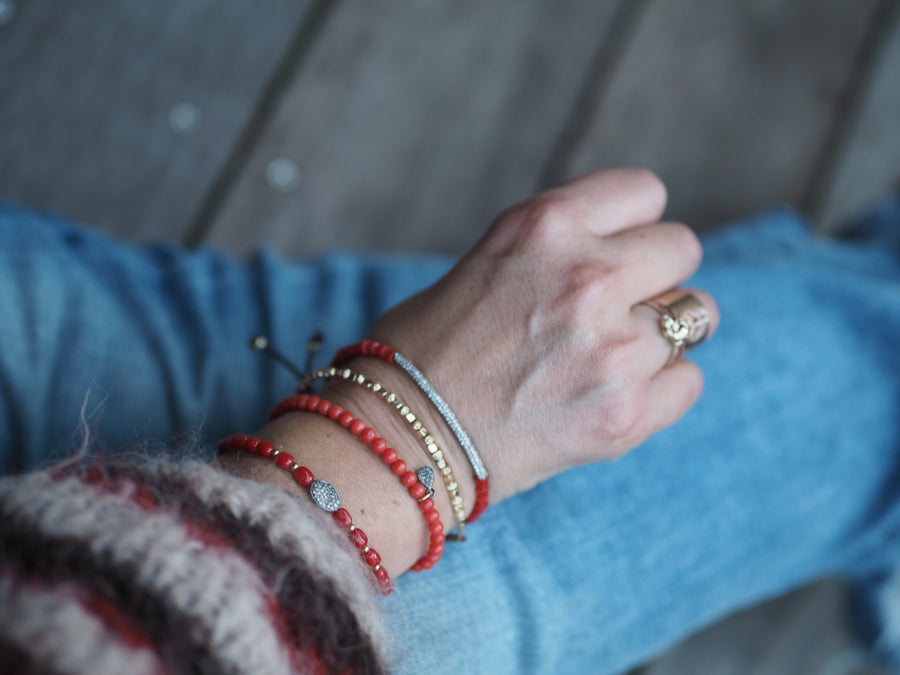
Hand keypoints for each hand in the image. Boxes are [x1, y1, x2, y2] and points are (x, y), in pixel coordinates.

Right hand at [369, 168, 719, 502]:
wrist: (397, 439)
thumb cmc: (423, 350)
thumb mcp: (486, 260)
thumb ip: (559, 248)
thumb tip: (622, 252)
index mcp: (545, 226)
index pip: (645, 191)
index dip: (631, 222)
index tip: (617, 247)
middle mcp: (588, 277)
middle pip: (681, 248)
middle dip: (655, 273)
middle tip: (617, 305)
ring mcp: (614, 349)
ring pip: (696, 316)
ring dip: (660, 332)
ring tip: (609, 357)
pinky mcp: (626, 415)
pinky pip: (688, 380)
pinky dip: (661, 388)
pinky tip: (612, 396)